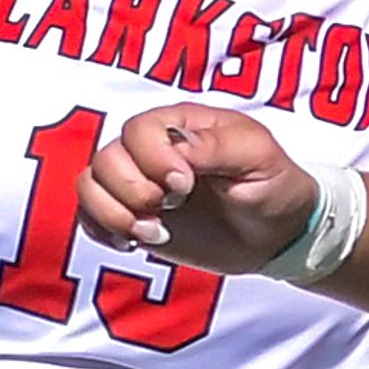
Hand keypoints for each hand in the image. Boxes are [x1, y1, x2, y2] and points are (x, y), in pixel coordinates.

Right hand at [79, 105, 319, 271]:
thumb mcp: (258, 158)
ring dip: (113, 213)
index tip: (185, 187)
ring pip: (90, 184)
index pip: (140, 129)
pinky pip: (90, 215)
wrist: (278, 233)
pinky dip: (102, 230)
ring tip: (153, 233)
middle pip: (107, 158)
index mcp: (184, 125)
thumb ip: (216, 147)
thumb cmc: (273, 184)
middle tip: (169, 211)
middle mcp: (154, 150)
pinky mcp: (134, 215)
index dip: (153, 160)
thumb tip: (176, 148)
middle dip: (132, 191)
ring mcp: (140, 183)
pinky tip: (133, 244)